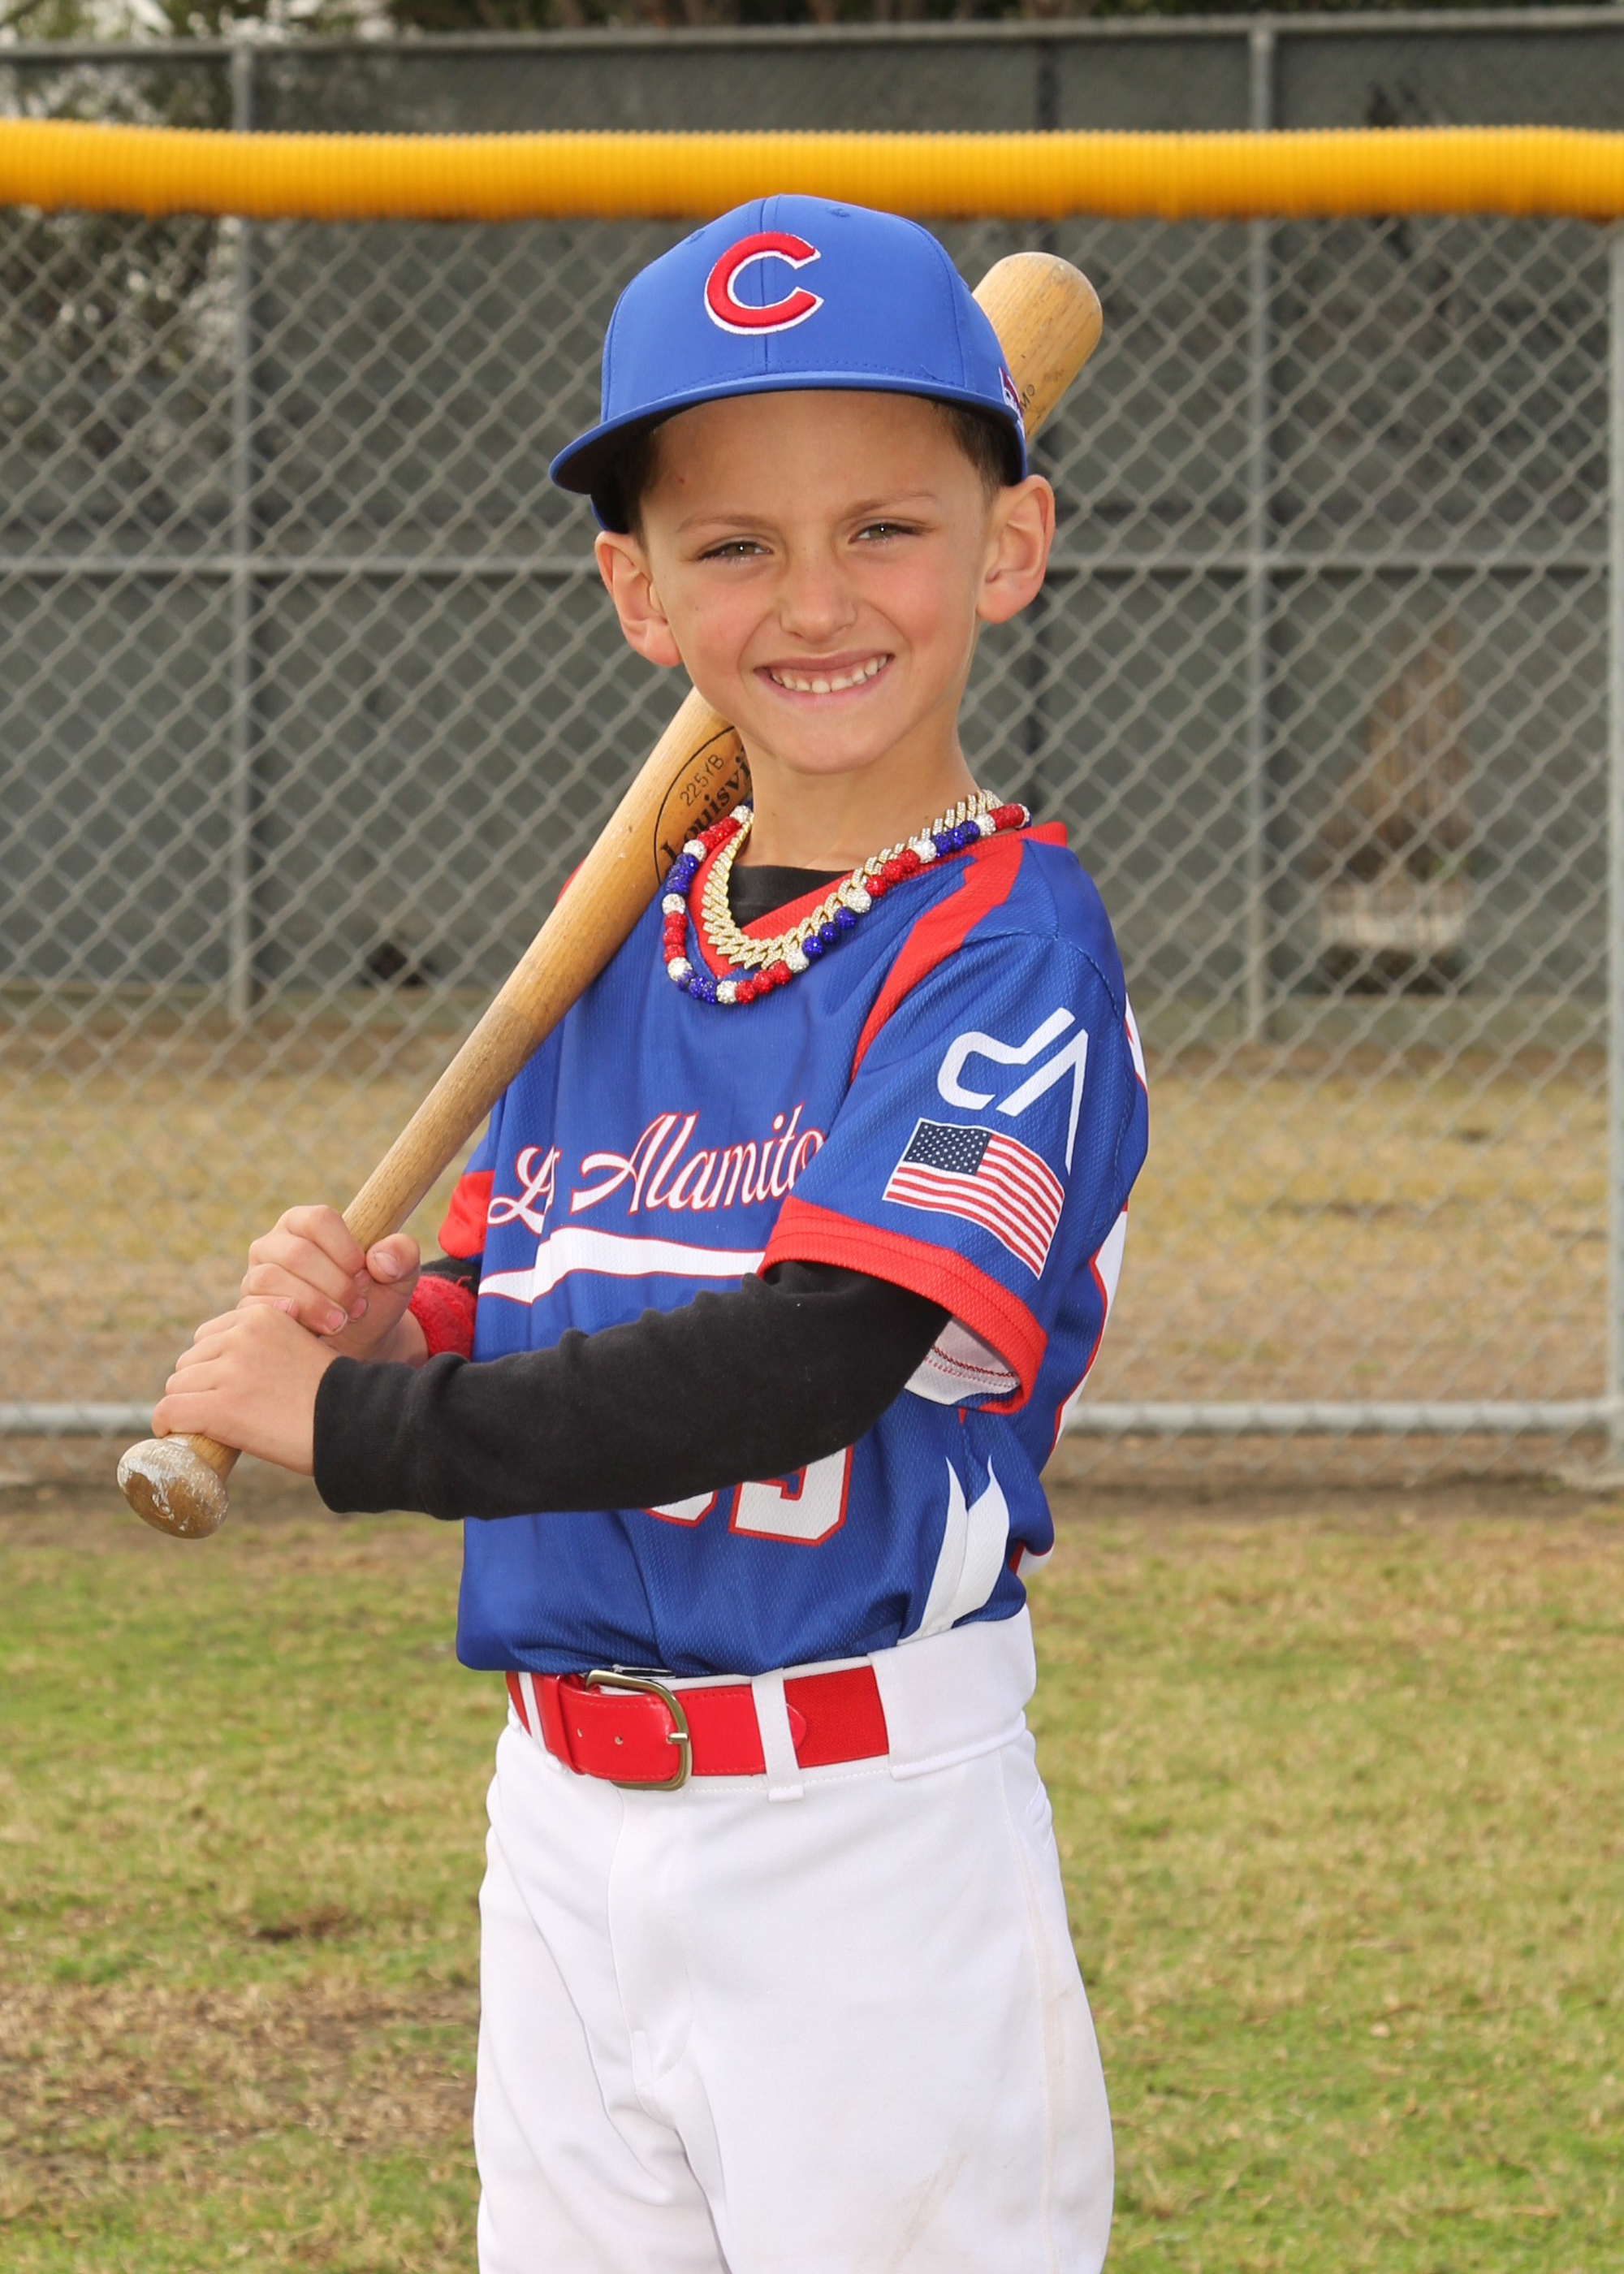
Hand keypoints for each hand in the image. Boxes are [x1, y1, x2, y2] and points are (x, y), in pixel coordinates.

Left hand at [152, 1304, 336, 1474]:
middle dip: (200, 1386)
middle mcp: (241, 1335)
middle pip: (190, 1361)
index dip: (214, 1366)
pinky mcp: (220, 1406)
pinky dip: (167, 1423)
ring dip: (188, 1406)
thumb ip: (271, 1344)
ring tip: (212, 1426)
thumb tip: (242, 1367)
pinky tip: (173, 1433)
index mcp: (261, 1314)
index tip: (228, 1389)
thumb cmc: (335, 1395)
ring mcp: (229, 1370)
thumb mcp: (305, 1347)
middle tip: (224, 1412)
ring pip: (177, 1386)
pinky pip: (170, 1410)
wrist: (355, 1423)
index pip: (209, 1336)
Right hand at [240, 1205, 421, 1361]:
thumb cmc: (373, 1297)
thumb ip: (402, 1255)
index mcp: (307, 1222)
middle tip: (358, 1306)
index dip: (345, 1249)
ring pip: (271, 1279)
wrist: (356, 1340)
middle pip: (297, 1253)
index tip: (364, 1273)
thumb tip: (379, 1260)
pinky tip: (310, 1329)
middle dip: (334, 1284)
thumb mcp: (399, 1276)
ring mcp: (257, 1273)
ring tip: (340, 1322)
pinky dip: (285, 1318)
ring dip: (312, 1304)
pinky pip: (254, 1306)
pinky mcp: (248, 1305)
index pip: (319, 1220)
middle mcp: (276, 1243)